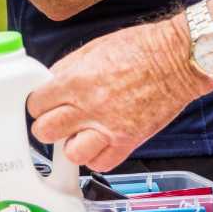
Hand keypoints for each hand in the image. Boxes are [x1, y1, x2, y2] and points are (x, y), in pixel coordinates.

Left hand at [27, 17, 212, 171]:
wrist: (177, 59)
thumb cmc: (141, 48)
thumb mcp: (93, 48)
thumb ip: (68, 68)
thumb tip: (51, 82)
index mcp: (75, 79)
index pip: (36, 104)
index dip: (38, 104)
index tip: (45, 104)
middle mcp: (87, 105)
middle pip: (44, 132)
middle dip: (48, 127)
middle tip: (58, 121)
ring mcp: (107, 126)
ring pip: (70, 153)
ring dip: (72, 145)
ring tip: (80, 134)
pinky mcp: (128, 141)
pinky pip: (101, 164)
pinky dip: (97, 157)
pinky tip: (100, 143)